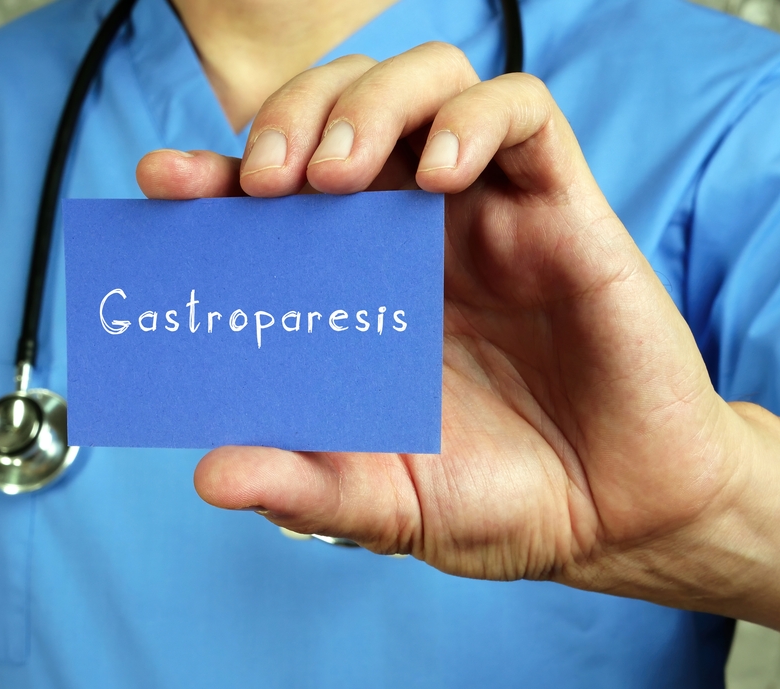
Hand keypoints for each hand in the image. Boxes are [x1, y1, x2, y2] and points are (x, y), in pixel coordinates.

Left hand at [136, 44, 779, 635]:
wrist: (616, 516)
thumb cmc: (498, 499)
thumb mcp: (382, 503)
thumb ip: (302, 486)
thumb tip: (209, 475)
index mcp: (356, 289)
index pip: (274, 198)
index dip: (214, 175)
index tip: (163, 180)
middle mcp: (412, 237)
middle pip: (340, 108)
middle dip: (290, 115)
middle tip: (265, 182)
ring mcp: (486, 214)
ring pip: (425, 82)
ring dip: (368, 103)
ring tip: (336, 177)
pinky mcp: (563, 209)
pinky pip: (522, 113)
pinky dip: (474, 118)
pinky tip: (440, 173)